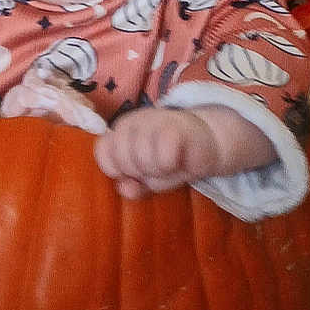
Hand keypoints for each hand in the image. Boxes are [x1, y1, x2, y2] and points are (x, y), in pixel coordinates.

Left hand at [93, 108, 222, 199]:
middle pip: (122, 158)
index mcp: (122, 131)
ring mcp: (154, 120)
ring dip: (157, 170)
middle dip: (139, 172)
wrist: (206, 144)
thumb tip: (123, 189)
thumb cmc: (173, 160)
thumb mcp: (148, 178)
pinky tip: (178, 161)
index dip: (116, 169)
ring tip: (168, 164)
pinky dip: (170, 166)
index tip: (133, 173)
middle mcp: (134, 121)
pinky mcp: (176, 127)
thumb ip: (133, 185)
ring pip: (141, 158)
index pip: (103, 150)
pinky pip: (163, 156)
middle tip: (155, 168)